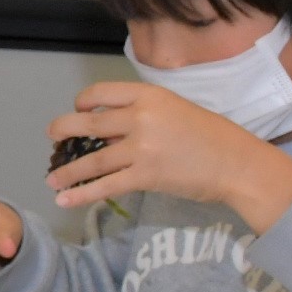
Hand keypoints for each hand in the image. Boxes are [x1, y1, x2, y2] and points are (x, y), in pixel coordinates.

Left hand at [49, 83, 291, 231]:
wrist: (239, 164)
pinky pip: (106, 185)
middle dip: (63, 130)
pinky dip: (82, 193)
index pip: (103, 92)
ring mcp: (142, 147)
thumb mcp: (175, 112)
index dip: (83, 101)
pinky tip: (65, 200)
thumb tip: (109, 134)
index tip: (78, 109)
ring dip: (68, 171)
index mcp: (150, 95)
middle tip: (51, 137)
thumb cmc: (212, 137)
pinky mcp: (146, 175)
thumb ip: (142, 118)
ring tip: (51, 180)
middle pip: (89, 122)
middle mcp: (141, 117)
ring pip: (93, 158)